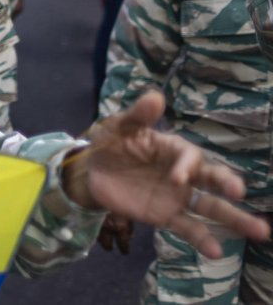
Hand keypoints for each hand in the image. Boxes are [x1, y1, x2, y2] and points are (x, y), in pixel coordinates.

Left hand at [65, 92, 269, 258]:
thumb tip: (155, 96)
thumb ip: (138, 116)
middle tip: (239, 192)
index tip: (178, 178)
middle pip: (212, 179)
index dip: (187, 166)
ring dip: (234, 218)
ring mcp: (177, 197)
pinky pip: (188, 228)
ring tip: (260, 231)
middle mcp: (183, 174)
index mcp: (174, 149)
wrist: (92, 173)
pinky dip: (202, 239)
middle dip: (227, 184)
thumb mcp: (118, 128)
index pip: (190, 156)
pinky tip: (216, 252)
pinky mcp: (166, 216)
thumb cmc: (110, 144)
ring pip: (210, 207)